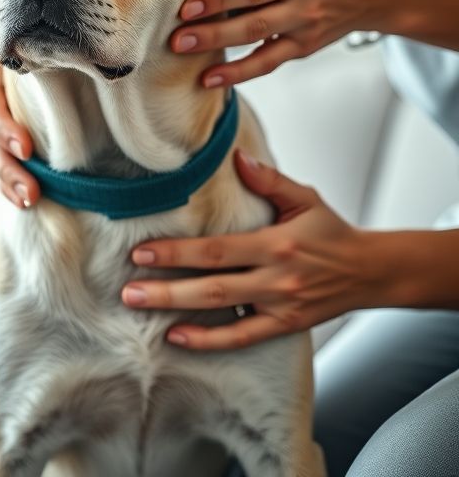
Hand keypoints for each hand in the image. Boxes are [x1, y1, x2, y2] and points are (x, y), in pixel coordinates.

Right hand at [0, 41, 39, 208]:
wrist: (21, 38)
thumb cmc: (37, 39)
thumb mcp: (36, 41)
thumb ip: (52, 53)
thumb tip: (96, 65)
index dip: (4, 127)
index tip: (27, 149)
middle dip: (9, 167)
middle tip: (32, 190)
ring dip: (8, 180)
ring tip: (29, 200)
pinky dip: (7, 183)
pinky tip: (22, 200)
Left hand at [121, 151, 378, 349]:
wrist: (369, 272)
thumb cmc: (331, 232)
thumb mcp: (305, 198)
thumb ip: (270, 179)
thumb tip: (237, 157)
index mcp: (276, 243)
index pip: (217, 250)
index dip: (177, 252)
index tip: (142, 251)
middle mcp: (275, 278)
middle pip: (211, 285)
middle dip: (165, 288)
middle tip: (128, 288)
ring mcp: (279, 306)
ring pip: (221, 312)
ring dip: (178, 310)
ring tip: (139, 307)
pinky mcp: (284, 325)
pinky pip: (242, 337)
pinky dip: (209, 340)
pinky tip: (177, 336)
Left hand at [171, 0, 383, 86]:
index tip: (187, 2)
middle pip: (251, 15)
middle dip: (210, 27)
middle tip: (175, 34)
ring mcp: (304, 26)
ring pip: (256, 39)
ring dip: (216, 47)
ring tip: (182, 50)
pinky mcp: (303, 47)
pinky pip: (267, 63)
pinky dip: (238, 73)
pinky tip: (209, 79)